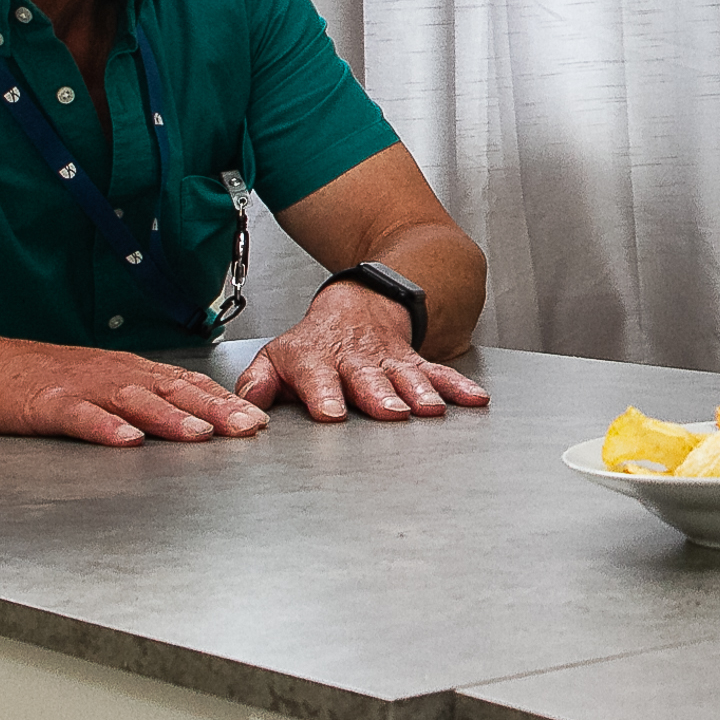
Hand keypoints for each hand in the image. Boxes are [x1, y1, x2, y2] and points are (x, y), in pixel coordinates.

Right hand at [0, 340, 269, 446]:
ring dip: (172, 418)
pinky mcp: (46, 405)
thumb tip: (188, 415)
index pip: (186, 383)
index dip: (224, 400)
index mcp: (128, 370)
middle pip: (172, 391)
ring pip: (135, 402)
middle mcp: (112, 374)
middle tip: (251, 427)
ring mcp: (80, 389)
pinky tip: (127, 441)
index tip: (259, 417)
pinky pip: (80, 418)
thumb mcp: (98, 381)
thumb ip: (139, 396)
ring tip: (203, 434)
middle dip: (215, 410)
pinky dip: (105, 429)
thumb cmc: (39, 378)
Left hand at [234, 280, 490, 422]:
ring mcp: (389, 361)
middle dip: (380, 395)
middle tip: (390, 411)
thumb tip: (245, 408)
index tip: (330, 414)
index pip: (318, 378)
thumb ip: (258, 382)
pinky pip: (439, 373)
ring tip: (430, 409)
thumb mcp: (277, 355)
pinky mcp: (415, 362)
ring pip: (406, 375)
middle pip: (368, 378)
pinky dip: (458, 386)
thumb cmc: (314, 342)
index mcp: (317, 359)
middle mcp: (356, 360)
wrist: (359, 305)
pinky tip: (474, 400)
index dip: (324, 396)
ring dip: (419, 391)